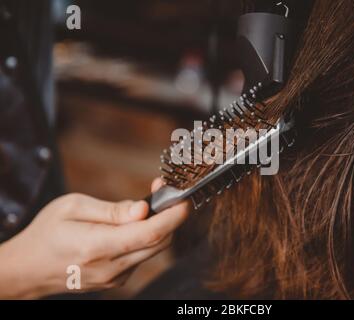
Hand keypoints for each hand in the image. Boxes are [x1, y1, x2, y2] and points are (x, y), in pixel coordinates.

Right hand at [0, 179, 188, 298]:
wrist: (28, 269)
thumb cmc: (47, 232)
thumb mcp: (72, 207)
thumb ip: (112, 210)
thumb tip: (143, 210)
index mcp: (97, 246)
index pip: (149, 234)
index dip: (173, 217)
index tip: (184, 201)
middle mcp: (111, 267)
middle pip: (159, 243)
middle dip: (170, 216)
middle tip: (165, 193)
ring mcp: (115, 278)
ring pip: (153, 250)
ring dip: (159, 226)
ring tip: (147, 205)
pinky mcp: (117, 280)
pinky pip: (141, 256)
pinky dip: (146, 238)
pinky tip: (135, 224)